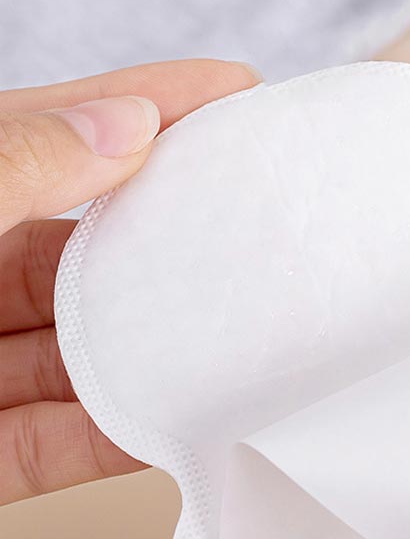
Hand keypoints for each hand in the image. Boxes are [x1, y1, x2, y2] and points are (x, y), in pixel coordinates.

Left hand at [0, 60, 260, 504]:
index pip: (61, 141)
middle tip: (256, 220)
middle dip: (169, 239)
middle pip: (87, 251)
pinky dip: (128, 433)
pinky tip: (189, 417)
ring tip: (245, 327)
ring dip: (161, 349)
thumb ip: (13, 165)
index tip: (234, 94)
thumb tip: (129, 124)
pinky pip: (64, 444)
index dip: (148, 109)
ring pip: (86, 353)